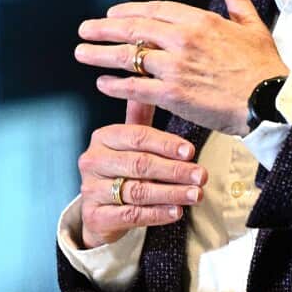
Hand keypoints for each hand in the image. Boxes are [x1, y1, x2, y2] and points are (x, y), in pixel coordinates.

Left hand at [74, 0, 288, 135]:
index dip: (130, 11)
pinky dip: (115, 85)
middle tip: (85, 29)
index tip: (113, 13)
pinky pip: (134, 87)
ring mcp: (174, 67)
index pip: (154, 10)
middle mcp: (182, 40)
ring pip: (127, 57)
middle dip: (104, 28)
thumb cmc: (263, 66)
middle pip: (133, 29)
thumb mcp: (251, 25)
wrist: (270, 101)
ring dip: (100, 54)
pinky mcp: (171, 94)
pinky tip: (102, 83)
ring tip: (82, 53)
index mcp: (199, 21)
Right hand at [76, 100, 205, 248]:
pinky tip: (176, 212)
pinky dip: (156, 214)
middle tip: (201, 175)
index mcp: (103, 137)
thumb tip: (150, 76)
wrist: (100, 211)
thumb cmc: (121, 170)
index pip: (138, 137)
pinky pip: (130, 215)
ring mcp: (91, 189)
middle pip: (140, 163)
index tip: (191, 151)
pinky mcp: (95, 216)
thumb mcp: (130, 142)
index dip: (166, 144)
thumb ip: (140, 116)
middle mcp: (92, 161)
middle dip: (174, 170)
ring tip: (196, 194)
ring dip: (171, 193)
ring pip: (138, 190)